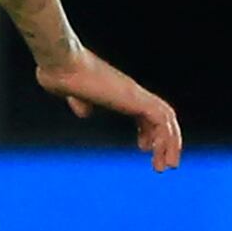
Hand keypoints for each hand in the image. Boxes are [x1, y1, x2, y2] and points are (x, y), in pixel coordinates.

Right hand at [37, 47, 182, 171]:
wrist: (61, 64)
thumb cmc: (61, 74)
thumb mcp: (72, 94)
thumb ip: (80, 102)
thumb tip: (85, 112)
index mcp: (119, 90)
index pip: (145, 110)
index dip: (148, 130)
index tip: (144, 147)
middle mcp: (131, 91)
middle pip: (161, 114)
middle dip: (165, 139)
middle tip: (164, 163)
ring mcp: (135, 93)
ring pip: (166, 118)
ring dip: (170, 143)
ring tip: (167, 167)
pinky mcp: (136, 98)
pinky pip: (161, 120)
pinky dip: (165, 138)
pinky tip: (157, 154)